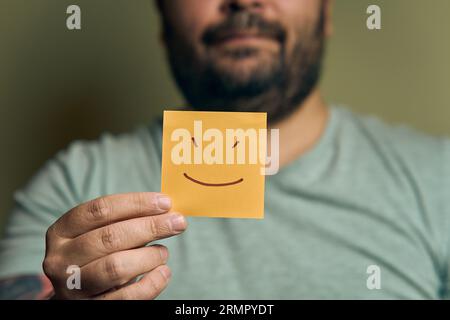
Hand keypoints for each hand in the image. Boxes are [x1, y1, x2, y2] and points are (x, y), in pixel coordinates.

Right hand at [43, 192, 186, 298]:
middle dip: (150, 227)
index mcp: (61, 232)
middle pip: (110, 237)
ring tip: (164, 252)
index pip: (100, 209)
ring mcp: (72, 288)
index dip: (136, 203)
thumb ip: (127, 221)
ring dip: (149, 256)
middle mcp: (61, 260)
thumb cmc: (98, 256)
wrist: (78, 296)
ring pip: (116, 267)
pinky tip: (163, 272)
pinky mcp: (92, 309)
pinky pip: (127, 297)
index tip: (165, 202)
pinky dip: (151, 283)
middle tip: (178, 223)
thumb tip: (167, 210)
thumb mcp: (102, 234)